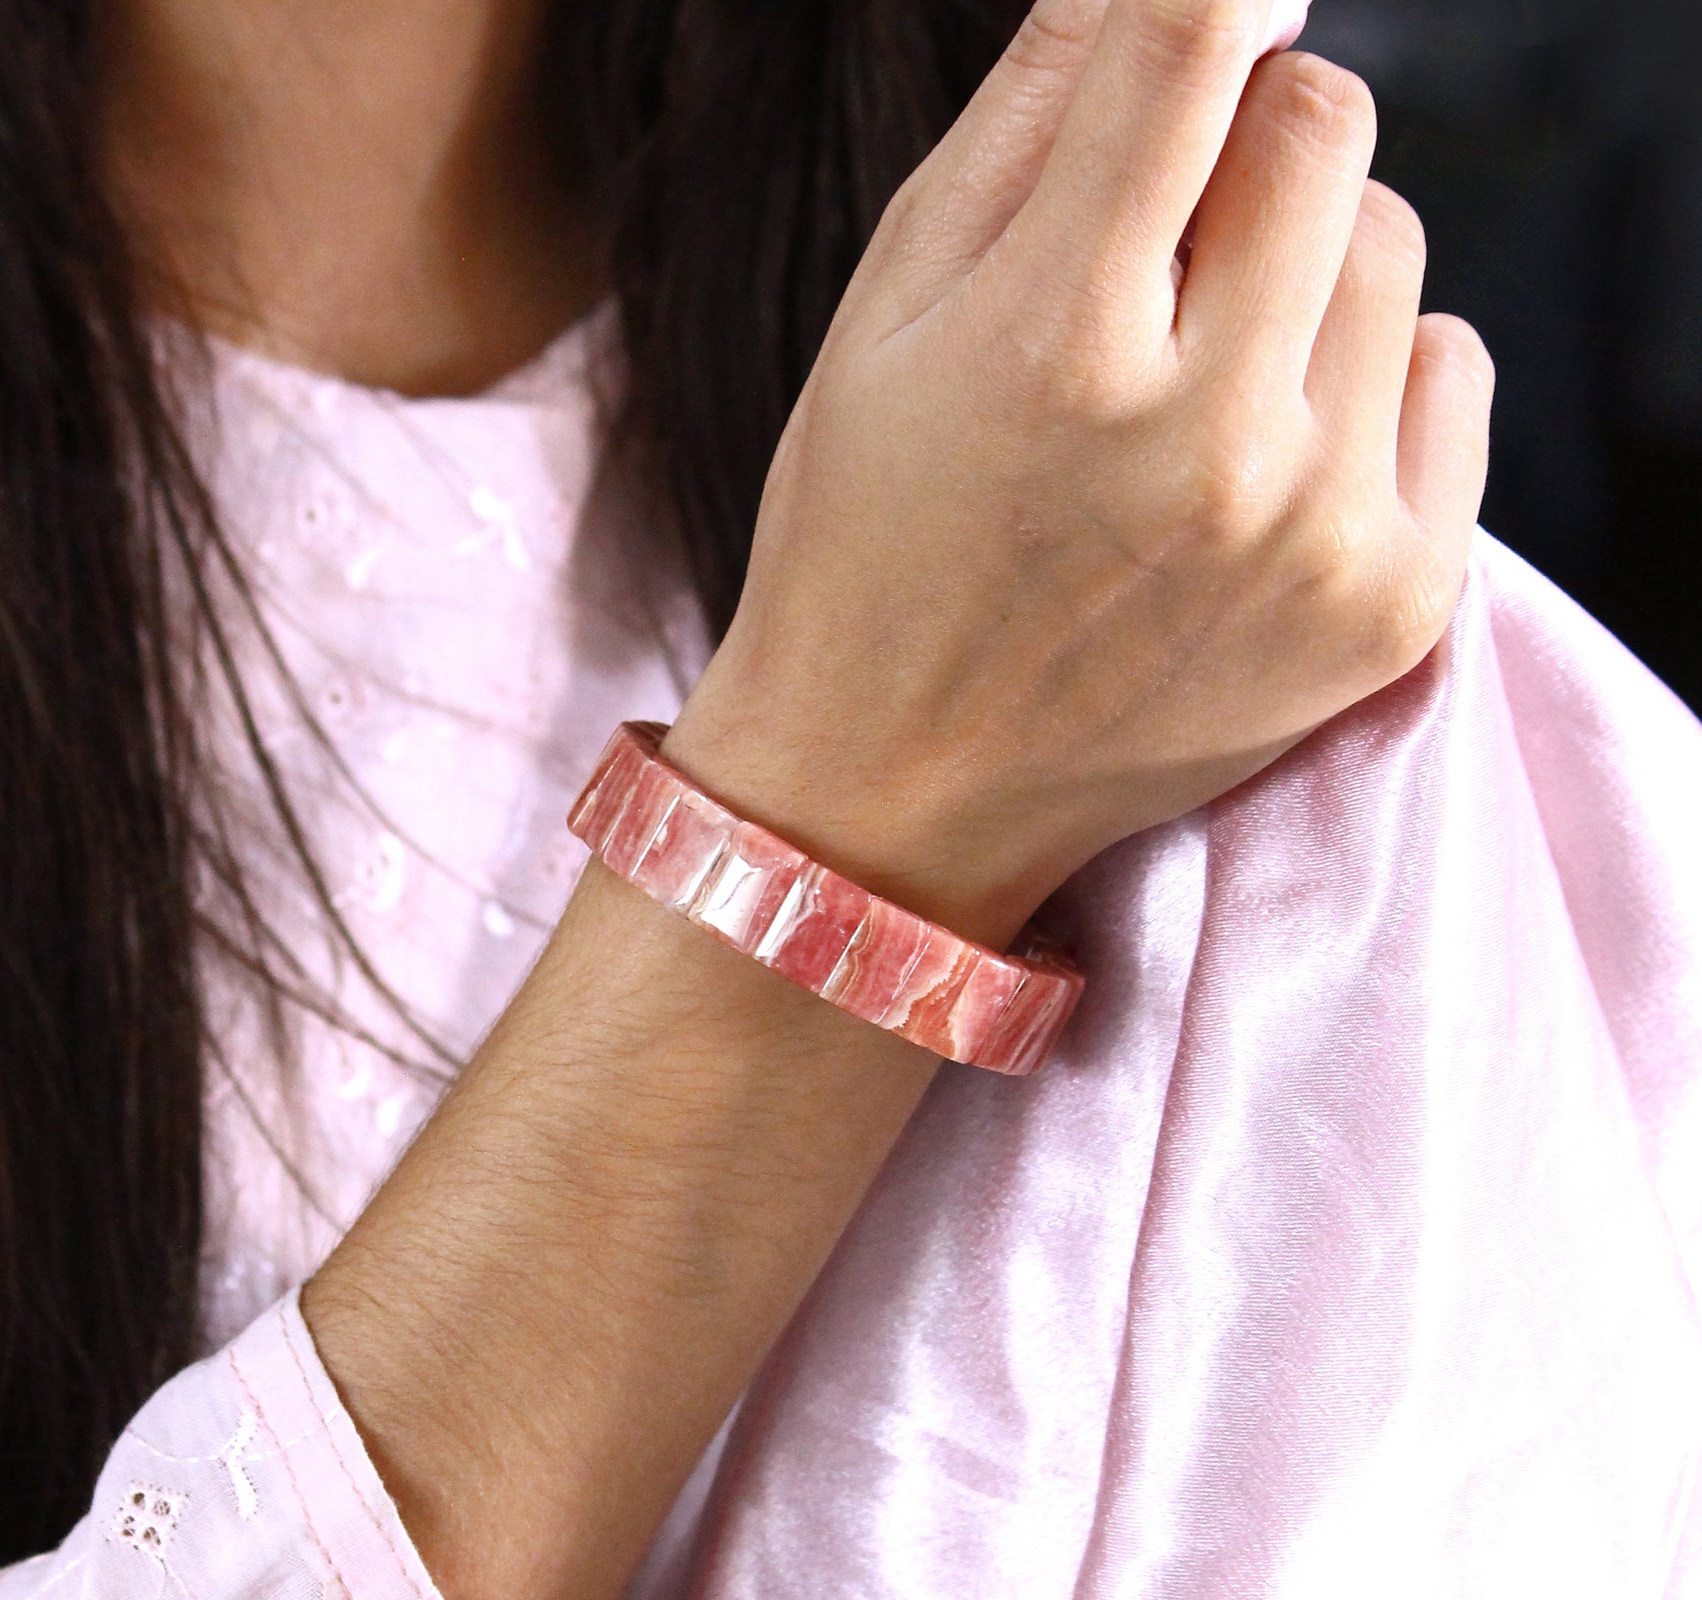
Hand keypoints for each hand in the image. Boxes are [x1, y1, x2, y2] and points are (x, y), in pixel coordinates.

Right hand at [664, 0, 1492, 944]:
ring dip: (1306, 270)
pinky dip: (1370, 382)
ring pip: (1394, 248)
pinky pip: (1453, 372)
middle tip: (1157, 259)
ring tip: (1198, 383)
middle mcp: (1207, 444)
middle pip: (1329, 122)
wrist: (895, 798)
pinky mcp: (1390, 608)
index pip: (1198, 40)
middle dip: (1244, 153)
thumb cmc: (868, 547)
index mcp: (1055, 350)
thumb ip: (1031, 122)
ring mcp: (1314, 536)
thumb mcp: (887, 318)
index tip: (1213, 12)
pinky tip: (1263, 459)